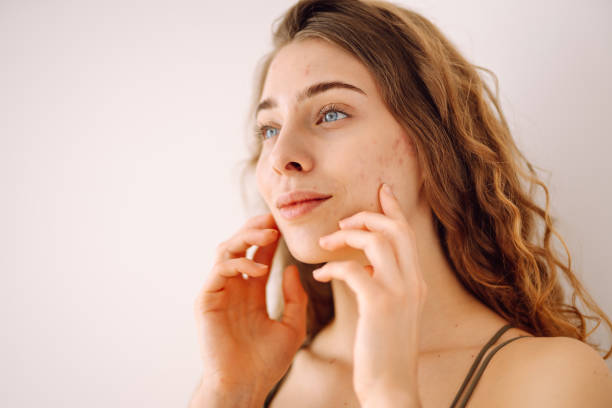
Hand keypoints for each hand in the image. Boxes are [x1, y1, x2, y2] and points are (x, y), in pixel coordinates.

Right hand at [193, 213, 307, 403]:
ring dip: (246, 237)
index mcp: (251, 292)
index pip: (258, 254)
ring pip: (225, 250)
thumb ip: (294, 298)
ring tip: (269, 234)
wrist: (245, 386)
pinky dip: (238, 263)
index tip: (284, 222)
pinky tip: (260, 269)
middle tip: (274, 220)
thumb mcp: (292, 326)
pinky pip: (219, 270)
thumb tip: (292, 268)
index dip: (269, 236)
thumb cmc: (266, 362)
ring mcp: (218, 292)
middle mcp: (233, 288)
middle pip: (239, 245)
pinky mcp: (206, 300)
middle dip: (255, 228)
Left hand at [313, 183, 425, 405]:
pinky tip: (320, 277)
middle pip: (395, 229)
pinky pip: (353, 270)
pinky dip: (333, 267)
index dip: (394, 209)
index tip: (381, 190)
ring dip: (346, 237)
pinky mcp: (380, 305)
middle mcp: (413, 282)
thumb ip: (385, 285)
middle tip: (342, 223)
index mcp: (416, 282)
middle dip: (367, 217)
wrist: (392, 387)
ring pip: (377, 241)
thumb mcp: (391, 312)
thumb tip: (366, 267)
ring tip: (325, 245)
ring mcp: (399, 292)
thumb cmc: (385, 352)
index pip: (407, 234)